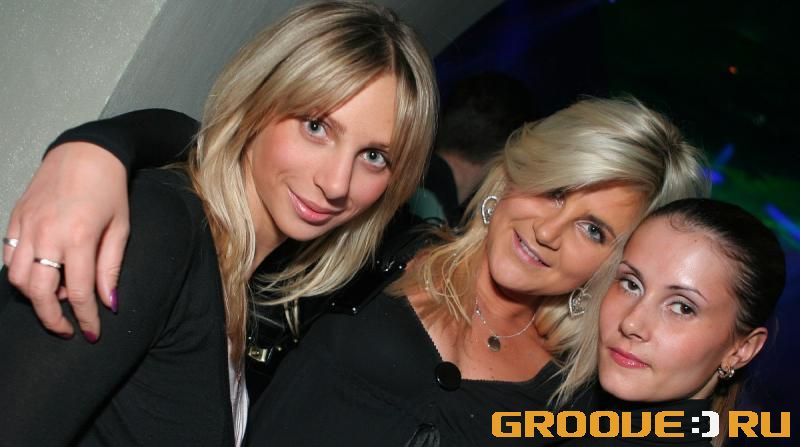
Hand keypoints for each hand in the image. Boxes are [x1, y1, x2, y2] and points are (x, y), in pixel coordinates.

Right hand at [3, 142, 128, 340]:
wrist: (85, 152)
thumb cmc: (109, 190)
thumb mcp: (120, 228)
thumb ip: (111, 267)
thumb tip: (108, 303)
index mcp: (79, 238)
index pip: (77, 292)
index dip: (85, 318)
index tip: (91, 333)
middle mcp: (48, 235)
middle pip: (39, 292)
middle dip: (52, 319)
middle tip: (67, 329)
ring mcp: (27, 226)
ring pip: (16, 278)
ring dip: (33, 297)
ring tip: (54, 301)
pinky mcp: (15, 218)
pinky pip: (8, 256)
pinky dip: (19, 273)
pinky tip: (38, 276)